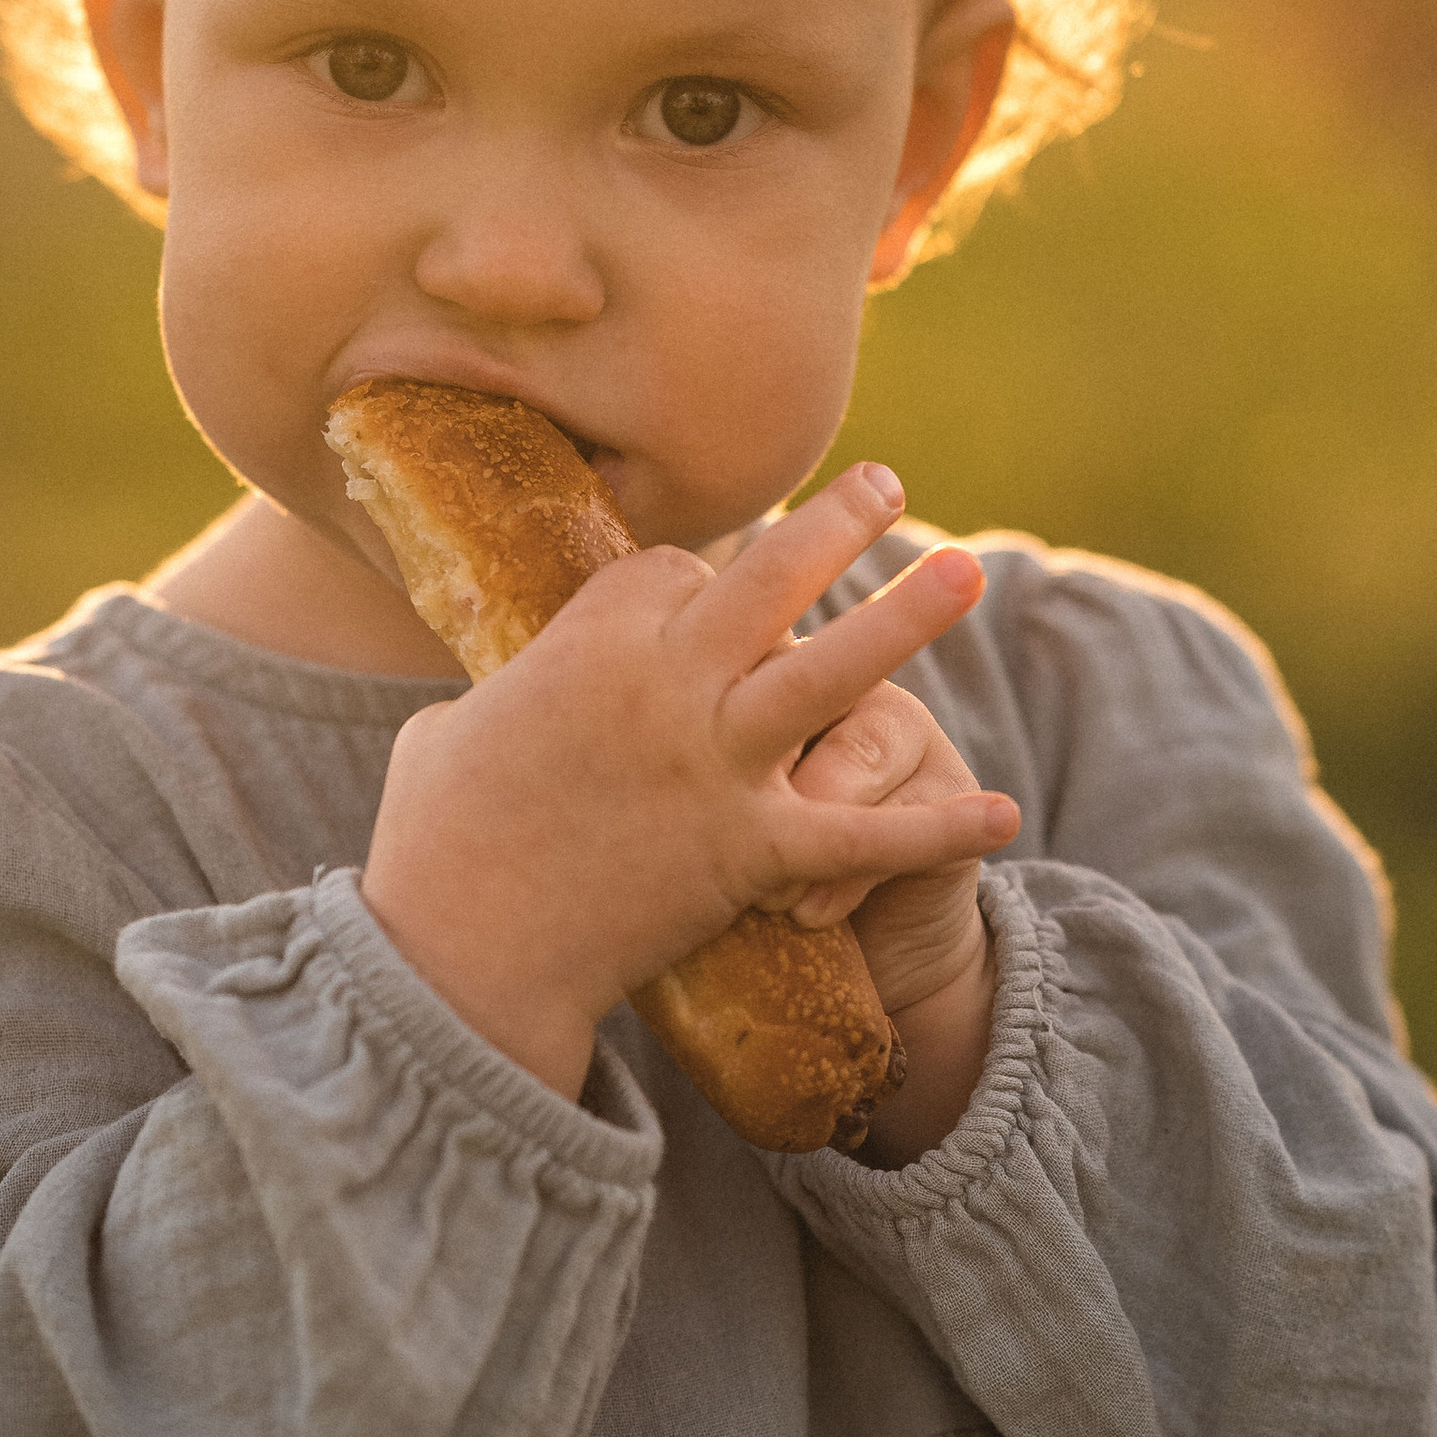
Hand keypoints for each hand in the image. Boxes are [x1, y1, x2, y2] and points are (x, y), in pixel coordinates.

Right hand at [360, 465, 1020, 1099]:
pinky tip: (1004, 815)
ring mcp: (716, 762)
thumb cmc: (432, 843)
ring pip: (833, 671)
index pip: (678, 569)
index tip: (710, 596)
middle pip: (769, 575)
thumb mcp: (449, 730)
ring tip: (970, 570)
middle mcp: (665, 682)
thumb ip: (503, 694)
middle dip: (835, 522)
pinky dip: (937, 827)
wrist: (461, 952)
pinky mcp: (750, 851)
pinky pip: (864, 835)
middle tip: (888, 484)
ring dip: (907, 618)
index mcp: (588, 639)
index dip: (700, 579)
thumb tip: (505, 692)